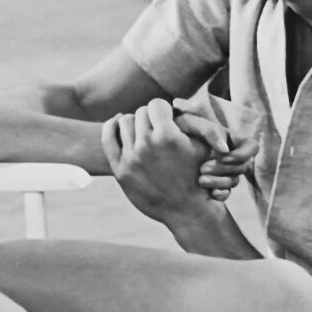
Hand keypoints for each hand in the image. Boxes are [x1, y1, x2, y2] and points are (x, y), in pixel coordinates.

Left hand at [101, 98, 218, 222]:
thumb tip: (176, 102)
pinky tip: (119, 124)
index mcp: (168, 135)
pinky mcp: (120, 170)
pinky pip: (108, 138)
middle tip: (158, 127)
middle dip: (150, 118)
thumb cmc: (199, 173)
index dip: (164, 110)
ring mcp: (131, 159)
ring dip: (135, 123)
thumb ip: (192, 118)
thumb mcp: (203, 144)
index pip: (156, 104)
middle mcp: (147, 145)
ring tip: (144, 131)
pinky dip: (112, 126)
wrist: (187, 209)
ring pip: (125, 122)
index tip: (168, 118)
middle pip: (140, 112)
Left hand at [171, 103, 257, 201]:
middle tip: (202, 168)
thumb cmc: (178, 129)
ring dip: (219, 181)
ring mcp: (225, 171)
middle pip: (242, 167)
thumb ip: (206, 127)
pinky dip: (219, 193)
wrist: (163, 150)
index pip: (252, 147)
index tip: (222, 154)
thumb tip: (222, 145)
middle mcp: (230, 155)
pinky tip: (209, 193)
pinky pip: (226, 193)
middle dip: (224, 168)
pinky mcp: (217, 184)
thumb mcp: (189, 122)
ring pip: (234, 181)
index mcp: (230, 139)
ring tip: (199, 179)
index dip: (242, 153)